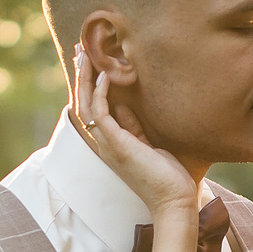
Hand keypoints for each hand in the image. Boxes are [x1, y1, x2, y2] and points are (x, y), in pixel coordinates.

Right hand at [73, 50, 197, 216]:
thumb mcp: (148, 145)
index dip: (88, 84)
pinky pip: (100, 112)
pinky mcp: (116, 144)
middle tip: (78, 50)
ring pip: (86, 104)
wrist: (173, 201)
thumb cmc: (166, 177)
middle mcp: (103, 143)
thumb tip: (123, 107)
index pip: (91, 108)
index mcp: (110, 142)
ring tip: (84, 54)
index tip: (89, 62)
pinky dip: (100, 92)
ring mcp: (107, 144)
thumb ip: (133, 127)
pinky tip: (104, 74)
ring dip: (85, 78)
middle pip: (83, 103)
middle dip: (80, 75)